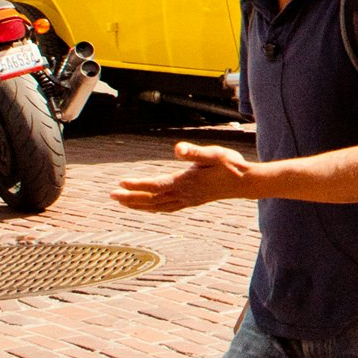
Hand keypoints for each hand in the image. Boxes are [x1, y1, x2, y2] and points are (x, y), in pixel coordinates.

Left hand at [112, 142, 250, 213]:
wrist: (246, 182)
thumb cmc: (231, 165)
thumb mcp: (214, 154)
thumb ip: (194, 152)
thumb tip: (177, 148)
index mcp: (186, 182)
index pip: (156, 186)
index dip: (137, 186)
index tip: (120, 184)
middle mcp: (184, 194)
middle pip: (152, 199)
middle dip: (130, 198)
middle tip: (111, 196)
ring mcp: (188, 200)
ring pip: (157, 207)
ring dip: (138, 205)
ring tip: (122, 203)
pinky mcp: (192, 201)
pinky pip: (167, 208)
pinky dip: (153, 209)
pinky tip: (147, 207)